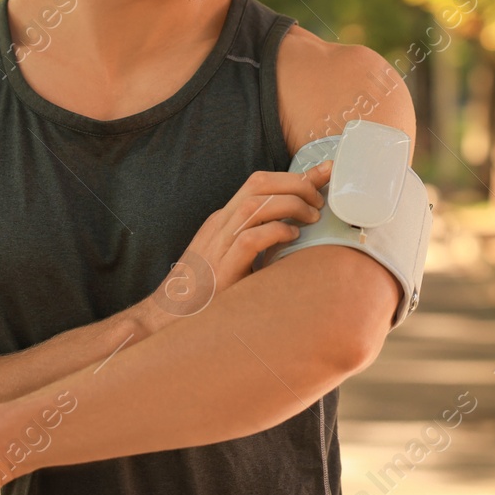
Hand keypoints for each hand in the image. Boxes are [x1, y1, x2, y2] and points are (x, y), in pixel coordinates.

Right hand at [151, 161, 331, 316]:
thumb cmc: (208, 294)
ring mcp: (218, 245)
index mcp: (223, 220)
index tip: (324, 173)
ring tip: (312, 217)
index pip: (259, 182)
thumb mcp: (236, 259)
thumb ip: (259, 243)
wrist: (170, 322)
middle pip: (258, 183)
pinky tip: (292, 238)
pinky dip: (275, 233)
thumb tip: (296, 234)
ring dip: (290, 205)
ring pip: (255, 205)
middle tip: (319, 201)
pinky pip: (250, 239)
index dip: (294, 175)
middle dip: (296, 183)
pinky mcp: (222, 270)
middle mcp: (220, 225)